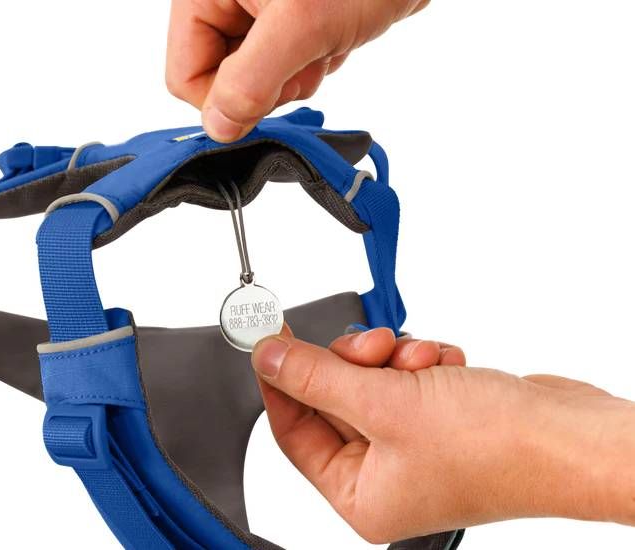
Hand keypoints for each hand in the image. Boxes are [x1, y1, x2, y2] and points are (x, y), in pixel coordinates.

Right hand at [166, 0, 429, 141]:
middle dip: (266, 85)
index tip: (270, 92)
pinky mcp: (288, 19)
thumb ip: (250, 80)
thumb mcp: (302, 27)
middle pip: (219, 78)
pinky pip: (282, 65)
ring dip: (293, 77)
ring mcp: (256, 10)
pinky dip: (310, 64)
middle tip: (305, 60)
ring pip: (254, 78)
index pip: (185, 75)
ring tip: (323, 46)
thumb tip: (218, 127)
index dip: (225, 99)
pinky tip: (333, 40)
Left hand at [251, 328, 634, 542]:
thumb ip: (317, 377)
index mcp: (361, 495)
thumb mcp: (385, 404)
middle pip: (335, 400)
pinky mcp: (441, 418)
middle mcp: (386, 476)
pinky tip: (446, 365)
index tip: (272, 339)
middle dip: (353, 364)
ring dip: (392, 359)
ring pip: (372, 382)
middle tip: (368, 347)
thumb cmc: (497, 448)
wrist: (571, 435)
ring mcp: (415, 445)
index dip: (281, 381)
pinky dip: (421, 363)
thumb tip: (270, 359)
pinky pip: (407, 378)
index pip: (294, 432)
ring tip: (419, 359)